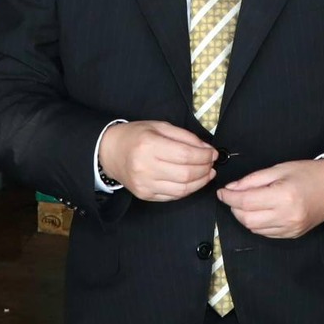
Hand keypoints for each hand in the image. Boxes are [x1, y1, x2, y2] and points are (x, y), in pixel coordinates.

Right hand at [98, 120, 216, 201]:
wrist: (109, 151)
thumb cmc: (136, 136)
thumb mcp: (160, 126)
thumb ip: (185, 137)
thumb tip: (206, 149)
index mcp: (149, 145)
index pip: (186, 155)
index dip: (204, 156)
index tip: (213, 153)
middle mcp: (145, 167)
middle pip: (186, 174)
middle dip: (205, 169)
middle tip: (211, 164)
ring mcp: (144, 184)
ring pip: (182, 189)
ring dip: (200, 182)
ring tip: (206, 174)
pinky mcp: (144, 195)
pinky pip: (172, 196)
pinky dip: (187, 190)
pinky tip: (192, 182)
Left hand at [217, 158, 323, 238]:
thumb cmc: (308, 173)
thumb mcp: (279, 169)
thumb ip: (252, 180)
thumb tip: (230, 189)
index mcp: (283, 196)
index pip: (246, 201)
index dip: (229, 197)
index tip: (222, 192)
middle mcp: (287, 216)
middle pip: (247, 219)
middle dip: (235, 208)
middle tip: (235, 197)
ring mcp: (290, 228)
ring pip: (254, 229)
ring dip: (245, 217)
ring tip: (249, 203)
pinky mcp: (293, 234)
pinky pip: (266, 233)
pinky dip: (258, 224)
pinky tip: (261, 212)